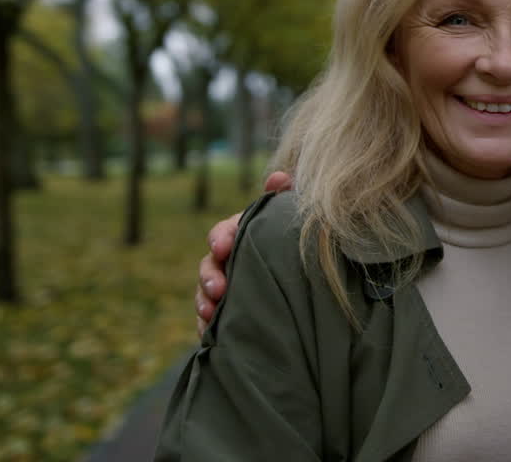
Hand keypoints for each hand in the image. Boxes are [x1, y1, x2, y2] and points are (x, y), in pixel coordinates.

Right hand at [195, 171, 293, 335]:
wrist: (306, 289)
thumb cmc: (294, 244)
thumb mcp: (291, 221)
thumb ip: (283, 199)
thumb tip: (278, 177)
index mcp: (242, 235)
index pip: (223, 232)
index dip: (220, 238)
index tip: (222, 248)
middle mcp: (229, 260)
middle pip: (208, 265)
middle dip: (209, 276)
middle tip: (218, 289)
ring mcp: (224, 287)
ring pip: (204, 293)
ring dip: (204, 302)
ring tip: (212, 313)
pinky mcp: (226, 313)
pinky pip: (208, 321)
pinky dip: (207, 327)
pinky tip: (210, 334)